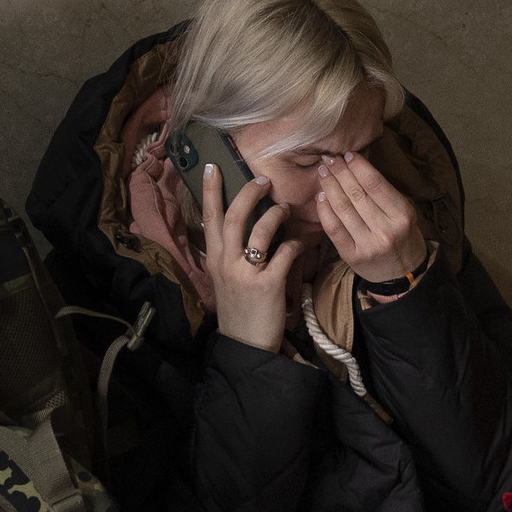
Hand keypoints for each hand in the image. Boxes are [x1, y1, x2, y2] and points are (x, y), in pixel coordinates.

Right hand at [200, 162, 298, 352]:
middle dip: (249, 193)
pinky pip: (285, 254)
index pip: (209, 217)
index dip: (211, 191)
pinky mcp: (268, 285)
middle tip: (264, 181)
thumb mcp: (225, 279)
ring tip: (285, 209)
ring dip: (276, 214)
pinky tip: (301, 244)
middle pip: (233, 216)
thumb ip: (230, 253)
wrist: (246, 345)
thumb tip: (243, 227)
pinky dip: (296, 244)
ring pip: (260, 231)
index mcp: (215, 259)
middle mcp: (226, 262)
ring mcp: (246, 274)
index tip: (213, 167)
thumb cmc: (240, 309)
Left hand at [314, 153, 427, 285]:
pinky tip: (320, 196)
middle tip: (329, 159)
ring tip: (323, 172)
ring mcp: (367, 245)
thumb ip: (384, 194)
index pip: (375, 184)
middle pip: (356, 193)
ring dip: (329, 186)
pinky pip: (333, 228)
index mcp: (402, 216)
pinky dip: (324, 210)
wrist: (402, 275)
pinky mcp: (352, 256)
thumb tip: (356, 168)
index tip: (347, 155)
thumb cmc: (403, 237)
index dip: (358, 166)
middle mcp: (385, 230)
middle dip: (340, 172)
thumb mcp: (404, 214)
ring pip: (342, 208)